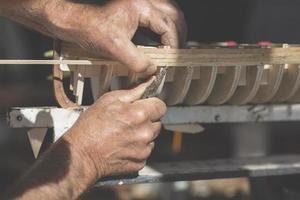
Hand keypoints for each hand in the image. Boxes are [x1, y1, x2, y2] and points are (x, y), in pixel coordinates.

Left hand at [44, 0, 184, 74]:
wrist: (75, 22)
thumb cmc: (90, 29)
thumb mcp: (116, 49)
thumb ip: (138, 61)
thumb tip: (153, 69)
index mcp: (140, 7)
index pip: (167, 25)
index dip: (174, 43)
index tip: (173, 57)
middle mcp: (142, 2)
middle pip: (173, 14)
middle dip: (179, 33)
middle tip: (179, 50)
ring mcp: (139, 3)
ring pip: (167, 11)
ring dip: (173, 27)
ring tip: (174, 43)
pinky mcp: (134, 8)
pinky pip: (157, 13)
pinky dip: (164, 25)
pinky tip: (162, 37)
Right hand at [64, 78, 166, 177]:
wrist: (81, 155)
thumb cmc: (90, 127)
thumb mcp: (108, 100)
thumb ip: (133, 92)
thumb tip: (149, 83)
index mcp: (139, 114)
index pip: (161, 106)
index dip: (152, 105)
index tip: (145, 106)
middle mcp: (144, 132)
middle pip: (157, 122)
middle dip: (147, 120)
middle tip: (129, 121)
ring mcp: (143, 149)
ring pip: (152, 137)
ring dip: (143, 134)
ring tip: (124, 133)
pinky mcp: (140, 161)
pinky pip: (146, 151)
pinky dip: (138, 148)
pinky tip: (124, 145)